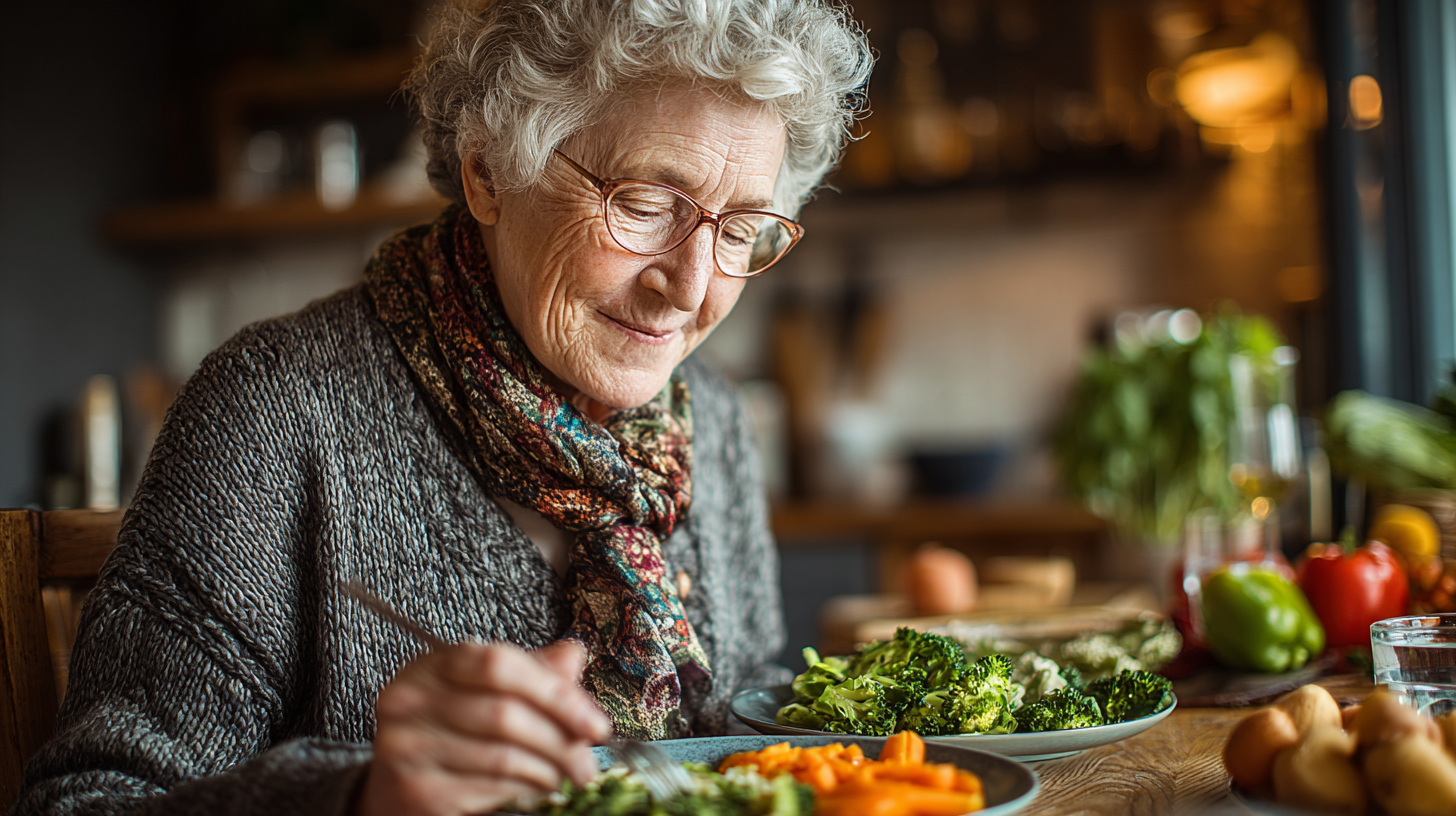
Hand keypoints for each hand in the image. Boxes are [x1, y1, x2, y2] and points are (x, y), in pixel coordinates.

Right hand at [355, 640, 611, 815]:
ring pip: (503, 756)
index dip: (555, 692)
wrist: (394, 790)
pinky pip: (490, 788)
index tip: (594, 721)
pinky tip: (539, 788)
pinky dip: (526, 790)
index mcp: (430, 666)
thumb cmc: (449, 734)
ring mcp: (407, 748)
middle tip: (590, 761)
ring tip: (570, 775)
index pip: (498, 664)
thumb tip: (573, 655)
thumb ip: (530, 673)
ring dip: (549, 769)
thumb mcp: (485, 693)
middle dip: (561, 739)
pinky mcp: (417, 790)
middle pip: (505, 713)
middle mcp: (409, 701)